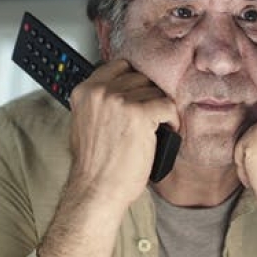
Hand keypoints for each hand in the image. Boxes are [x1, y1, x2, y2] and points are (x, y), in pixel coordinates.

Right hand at [67, 59, 179, 210]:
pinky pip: (167, 104)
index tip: (141, 94)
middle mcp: (100, 92)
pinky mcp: (139, 113)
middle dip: (148, 96)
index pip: (118, 67)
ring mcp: (119, 101)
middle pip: (139, 77)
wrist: (96, 190)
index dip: (134, 81)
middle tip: (152, 116)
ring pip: (154, 91)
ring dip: (160, 109)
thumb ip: (98, 104)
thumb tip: (120, 94)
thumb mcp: (84, 125)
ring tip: (158, 127)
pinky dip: (172, 119)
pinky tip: (167, 131)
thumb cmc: (93, 166)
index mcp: (84, 92)